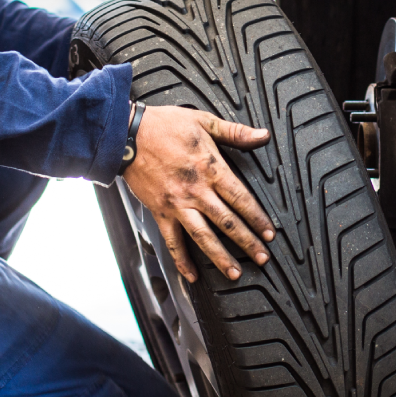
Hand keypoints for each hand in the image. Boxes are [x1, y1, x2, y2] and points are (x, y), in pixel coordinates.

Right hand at [121, 105, 274, 282]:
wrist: (126, 135)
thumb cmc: (163, 126)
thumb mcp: (203, 121)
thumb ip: (235, 132)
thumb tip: (262, 135)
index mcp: (210, 168)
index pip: (241, 198)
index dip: (258, 218)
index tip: (269, 233)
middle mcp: (196, 190)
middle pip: (227, 222)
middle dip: (247, 242)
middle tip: (262, 258)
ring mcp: (177, 204)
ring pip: (203, 237)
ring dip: (220, 257)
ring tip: (234, 273)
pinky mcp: (160, 212)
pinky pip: (172, 241)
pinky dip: (181, 260)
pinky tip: (191, 275)